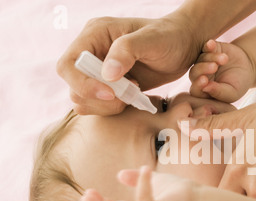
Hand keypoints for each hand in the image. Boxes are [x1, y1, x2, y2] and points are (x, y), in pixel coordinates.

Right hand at [57, 15, 200, 115]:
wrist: (184, 46)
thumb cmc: (170, 36)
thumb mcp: (152, 39)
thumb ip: (127, 51)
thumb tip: (107, 73)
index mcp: (95, 35)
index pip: (68, 65)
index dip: (83, 83)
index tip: (111, 92)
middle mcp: (92, 53)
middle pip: (74, 86)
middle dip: (99, 98)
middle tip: (129, 94)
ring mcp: (99, 71)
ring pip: (83, 100)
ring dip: (107, 105)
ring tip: (133, 93)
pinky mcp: (109, 86)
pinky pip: (98, 106)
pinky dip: (113, 108)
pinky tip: (133, 97)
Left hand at [189, 40, 254, 102]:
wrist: (247, 67)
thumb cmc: (239, 85)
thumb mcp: (232, 92)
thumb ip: (219, 92)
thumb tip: (205, 88)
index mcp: (203, 90)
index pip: (196, 90)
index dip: (198, 85)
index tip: (205, 80)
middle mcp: (200, 76)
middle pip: (194, 73)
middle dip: (203, 69)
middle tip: (214, 67)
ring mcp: (203, 62)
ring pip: (200, 59)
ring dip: (211, 58)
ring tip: (225, 59)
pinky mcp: (209, 50)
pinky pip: (204, 47)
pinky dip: (208, 46)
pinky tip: (212, 44)